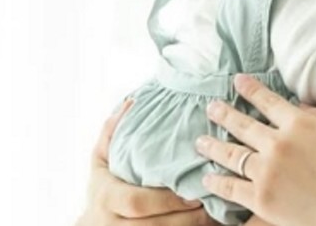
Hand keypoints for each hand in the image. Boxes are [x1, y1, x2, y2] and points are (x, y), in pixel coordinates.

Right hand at [75, 97, 218, 225]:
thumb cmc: (101, 187)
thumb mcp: (99, 160)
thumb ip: (112, 133)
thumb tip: (131, 102)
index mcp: (107, 198)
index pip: (137, 202)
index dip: (166, 201)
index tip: (193, 196)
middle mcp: (114, 224)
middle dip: (186, 220)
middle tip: (213, 208)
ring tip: (216, 220)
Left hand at [195, 75, 315, 225]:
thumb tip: (302, 107)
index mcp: (300, 124)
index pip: (268, 101)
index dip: (250, 89)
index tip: (237, 81)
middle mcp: (278, 144)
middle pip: (242, 124)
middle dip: (224, 113)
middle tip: (211, 107)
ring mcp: (267, 172)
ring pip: (231, 154)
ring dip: (212, 145)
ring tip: (200, 140)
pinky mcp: (261, 199)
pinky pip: (231, 188)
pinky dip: (217, 182)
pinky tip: (208, 177)